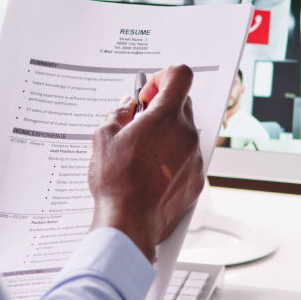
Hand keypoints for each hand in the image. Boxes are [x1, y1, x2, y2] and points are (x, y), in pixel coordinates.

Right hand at [87, 64, 204, 261]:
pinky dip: (172, 160)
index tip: (147, 94)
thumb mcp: (104, 138)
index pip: (180, 76)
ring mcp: (194, 159)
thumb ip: (118, 114)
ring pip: (184, 134)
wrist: (129, 224)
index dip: (163, 78)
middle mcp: (186, 135)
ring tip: (140, 154)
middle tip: (137, 123)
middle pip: (182, 105)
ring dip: (165, 136)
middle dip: (161, 108)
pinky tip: (149, 174)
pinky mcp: (196, 181)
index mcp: (165, 117)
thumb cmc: (116, 182)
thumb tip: (126, 108)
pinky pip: (187, 159)